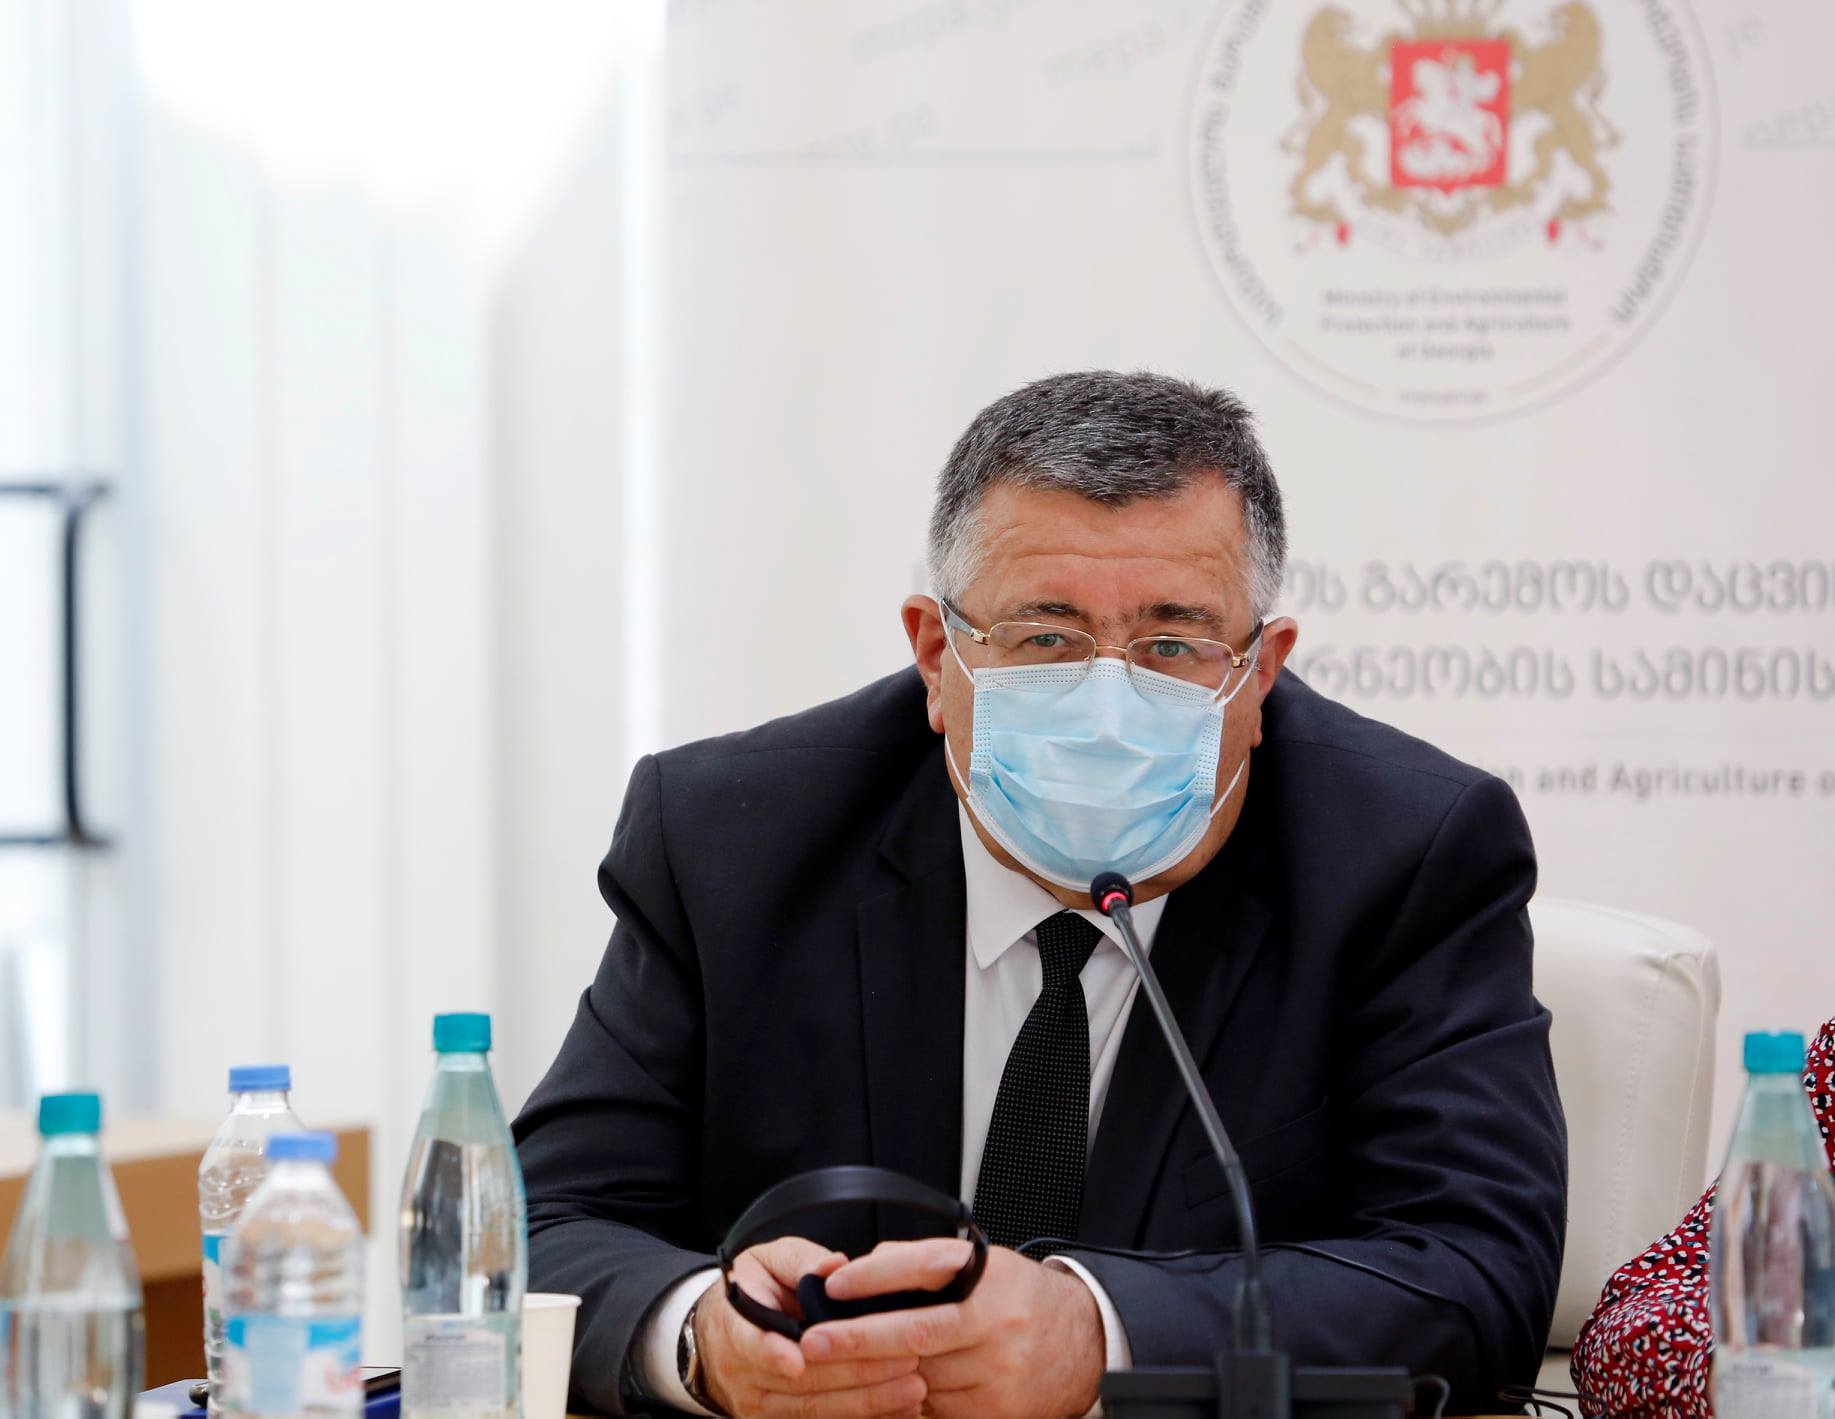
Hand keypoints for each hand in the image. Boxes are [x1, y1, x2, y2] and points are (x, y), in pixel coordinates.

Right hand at [695, 1236, 928, 1418]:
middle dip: (856, 1371)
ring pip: (815, 1409)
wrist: (718, 1338)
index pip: (751, 1341)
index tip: (798, 1359)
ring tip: (913, 1387)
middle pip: (801, 1381)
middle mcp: (743, 1372)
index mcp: (736, 1323)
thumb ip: (801, 1260)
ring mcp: (760, 1405)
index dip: (772, 1351)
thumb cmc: (755, 1290)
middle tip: (906, 1360)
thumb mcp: (768, 1261)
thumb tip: (834, 1264)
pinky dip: (862, 1418)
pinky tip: (900, 1409)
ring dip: (867, 1401)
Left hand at [800, 1241, 1104, 1417]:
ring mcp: (1000, 1369)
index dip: (876, 1275)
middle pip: (916, 1333)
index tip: (835, 1285)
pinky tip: (897, 1390)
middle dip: (858, 1340)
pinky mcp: (999, 1409)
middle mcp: (996, 1320)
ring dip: (884, 1375)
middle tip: (814, 1342)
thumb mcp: (982, 1265)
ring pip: (921, 1378)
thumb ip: (923, 1264)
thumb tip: (859, 1272)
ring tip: (855, 1368)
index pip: (925, 1266)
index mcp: (988, 1274)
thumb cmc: (1018, 1299)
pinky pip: (937, 1410)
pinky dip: (911, 1402)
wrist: (1082, 1343)